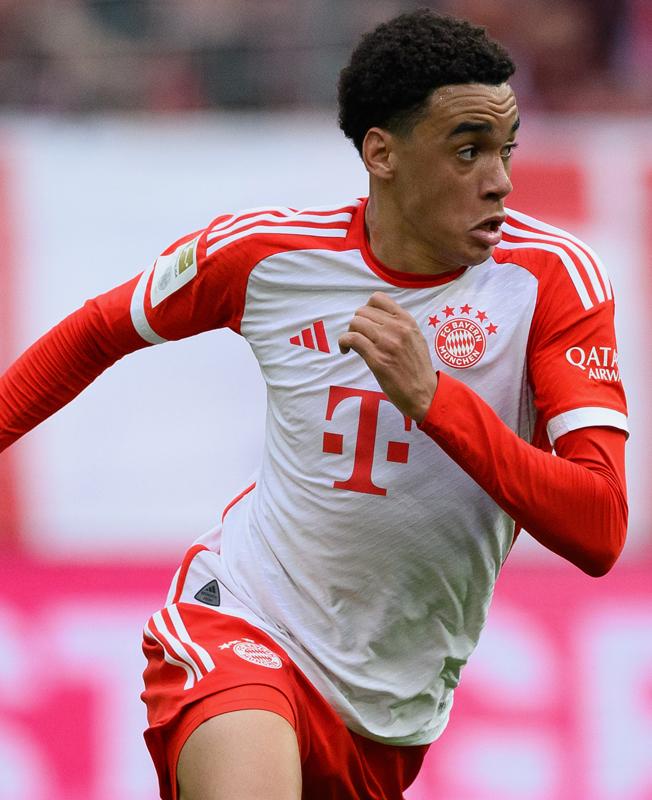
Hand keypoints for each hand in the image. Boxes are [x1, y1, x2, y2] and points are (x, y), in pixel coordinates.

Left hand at [338, 292, 437, 422]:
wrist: (424, 393)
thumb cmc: (418, 368)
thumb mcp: (415, 338)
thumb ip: (399, 325)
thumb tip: (377, 318)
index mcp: (407, 321)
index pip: (378, 299)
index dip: (367, 309)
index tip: (367, 322)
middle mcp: (397, 328)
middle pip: (362, 311)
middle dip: (357, 323)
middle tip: (359, 337)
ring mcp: (386, 343)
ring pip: (355, 323)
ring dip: (349, 333)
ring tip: (353, 345)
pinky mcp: (377, 359)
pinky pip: (351, 339)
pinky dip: (343, 343)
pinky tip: (346, 351)